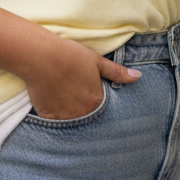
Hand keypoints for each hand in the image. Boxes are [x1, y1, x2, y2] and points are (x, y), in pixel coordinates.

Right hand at [23, 35, 140, 120]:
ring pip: (74, 123)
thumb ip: (118, 73)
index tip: (93, 98)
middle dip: (87, 113)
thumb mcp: (97, 61)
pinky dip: (57, 117)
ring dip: (73, 116)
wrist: (40, 56)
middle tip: (79, 100)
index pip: (105, 110)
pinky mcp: (49, 117)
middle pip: (89, 119)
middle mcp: (83, 113)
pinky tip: (55, 106)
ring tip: (67, 103)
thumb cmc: (70, 55)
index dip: (99, 104)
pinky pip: (56, 124)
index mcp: (97, 100)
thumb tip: (138, 77)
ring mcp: (65, 117)